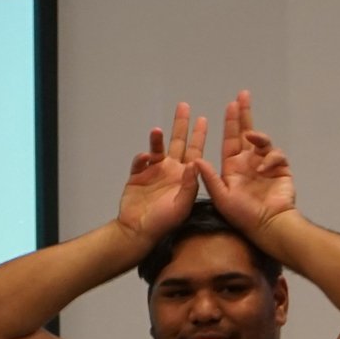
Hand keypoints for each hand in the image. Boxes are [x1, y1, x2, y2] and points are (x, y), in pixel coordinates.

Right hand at [118, 101, 207, 243]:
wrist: (138, 232)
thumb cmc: (164, 222)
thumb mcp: (183, 206)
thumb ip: (189, 185)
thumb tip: (194, 163)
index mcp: (185, 176)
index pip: (195, 151)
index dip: (199, 135)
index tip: (202, 118)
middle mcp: (170, 170)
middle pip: (177, 142)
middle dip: (181, 125)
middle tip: (183, 106)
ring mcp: (153, 172)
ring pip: (157, 149)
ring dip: (157, 139)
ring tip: (157, 131)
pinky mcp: (136, 177)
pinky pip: (139, 163)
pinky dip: (141, 158)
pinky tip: (145, 158)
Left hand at [200, 90, 296, 240]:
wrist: (267, 225)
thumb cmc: (242, 215)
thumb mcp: (221, 197)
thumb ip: (209, 178)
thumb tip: (195, 160)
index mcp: (233, 167)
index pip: (231, 139)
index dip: (231, 122)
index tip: (230, 105)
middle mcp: (249, 163)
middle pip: (247, 133)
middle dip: (245, 114)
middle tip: (243, 95)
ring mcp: (265, 164)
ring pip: (263, 142)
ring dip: (258, 136)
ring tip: (252, 137)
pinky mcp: (281, 169)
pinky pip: (276, 155)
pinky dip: (270, 158)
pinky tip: (264, 168)